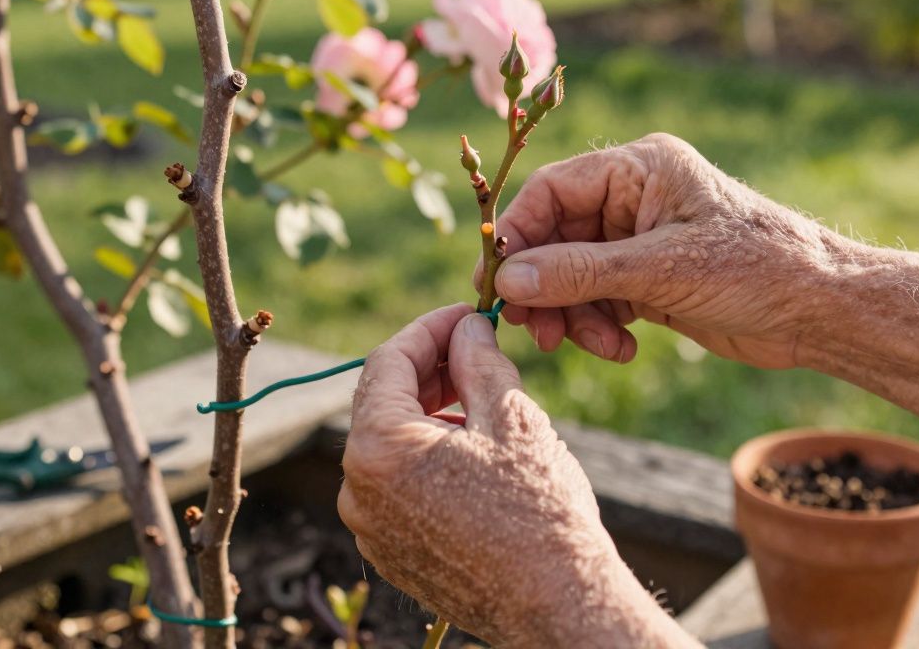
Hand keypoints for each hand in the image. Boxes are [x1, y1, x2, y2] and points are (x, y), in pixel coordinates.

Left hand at [338, 305, 687, 645]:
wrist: (560, 606)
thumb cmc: (539, 511)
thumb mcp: (512, 417)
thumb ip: (477, 361)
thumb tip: (466, 329)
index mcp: (378, 448)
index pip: (389, 361)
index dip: (429, 328)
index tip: (466, 314)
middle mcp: (358, 490)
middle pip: (383, 403)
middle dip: (429, 371)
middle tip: (476, 350)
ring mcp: (370, 528)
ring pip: (391, 447)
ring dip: (429, 416)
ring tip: (483, 405)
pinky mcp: (390, 554)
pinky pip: (398, 488)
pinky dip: (427, 460)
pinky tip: (473, 455)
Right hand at [480, 133, 839, 368]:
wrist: (820, 311)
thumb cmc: (756, 269)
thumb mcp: (661, 270)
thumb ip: (580, 272)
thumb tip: (509, 278)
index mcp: (639, 168)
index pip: (552, 190)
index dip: (519, 235)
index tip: (498, 282)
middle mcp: (633, 198)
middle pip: (555, 237)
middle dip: (545, 287)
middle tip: (535, 331)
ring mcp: (639, 240)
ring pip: (572, 275)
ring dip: (573, 315)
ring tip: (593, 346)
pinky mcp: (648, 280)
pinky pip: (597, 300)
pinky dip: (598, 327)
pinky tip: (622, 350)